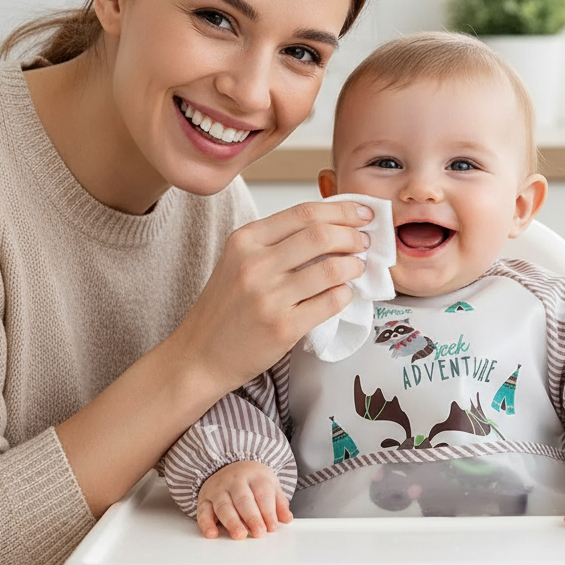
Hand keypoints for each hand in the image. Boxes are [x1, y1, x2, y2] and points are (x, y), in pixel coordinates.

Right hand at [175, 200, 374, 389]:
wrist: (200, 354)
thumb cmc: (225, 306)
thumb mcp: (240, 260)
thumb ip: (277, 240)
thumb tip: (332, 224)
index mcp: (245, 240)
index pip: (304, 212)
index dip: (341, 210)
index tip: (362, 213)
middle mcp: (254, 264)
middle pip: (321, 235)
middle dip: (353, 236)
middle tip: (364, 242)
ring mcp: (269, 297)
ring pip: (331, 269)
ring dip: (354, 266)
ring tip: (356, 268)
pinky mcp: (283, 327)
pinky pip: (330, 302)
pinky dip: (345, 294)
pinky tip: (343, 293)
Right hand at [196, 461, 292, 539]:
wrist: (228, 464)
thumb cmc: (251, 480)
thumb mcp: (269, 484)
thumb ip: (278, 502)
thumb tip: (287, 518)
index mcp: (254, 476)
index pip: (262, 493)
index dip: (268, 511)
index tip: (272, 527)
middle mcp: (235, 480)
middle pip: (243, 499)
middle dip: (252, 517)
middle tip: (259, 533)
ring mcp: (218, 489)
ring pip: (224, 505)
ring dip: (232, 522)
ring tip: (240, 535)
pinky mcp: (205, 499)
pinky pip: (203, 511)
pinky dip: (206, 524)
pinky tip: (212, 534)